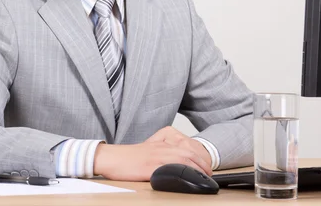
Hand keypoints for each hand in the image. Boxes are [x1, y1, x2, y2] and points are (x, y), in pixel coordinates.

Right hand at [93, 128, 211, 180]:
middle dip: (202, 163)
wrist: (111, 158)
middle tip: (209, 173)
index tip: (205, 166)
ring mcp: (156, 156)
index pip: (185, 147)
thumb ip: (160, 155)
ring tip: (204, 176)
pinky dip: (182, 172)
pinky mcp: (151, 166)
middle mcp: (160, 147)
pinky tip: (188, 178)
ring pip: (183, 158)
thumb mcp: (147, 152)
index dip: (198, 156)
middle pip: (187, 152)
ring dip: (197, 167)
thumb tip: (174, 165)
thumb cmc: (126, 158)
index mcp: (160, 143)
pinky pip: (170, 168)